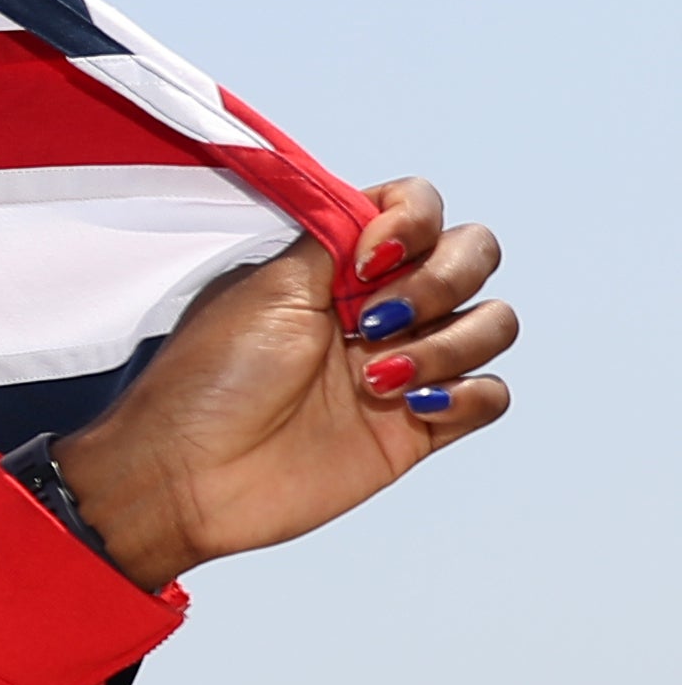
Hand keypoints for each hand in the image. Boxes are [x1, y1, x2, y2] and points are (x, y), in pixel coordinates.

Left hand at [52, 178, 514, 587]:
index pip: (419, 209)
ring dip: (448, 343)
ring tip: (375, 380)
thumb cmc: (208, 379)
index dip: (415, 220)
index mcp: (339, 265)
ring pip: (493, 323)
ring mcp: (405, 364)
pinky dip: (467, 395)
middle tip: (368, 323)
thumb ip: (335, 240)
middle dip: (441, 280)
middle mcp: (380, 306)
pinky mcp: (418, 427)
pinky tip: (414, 407)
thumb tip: (382, 211)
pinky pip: (490, 394)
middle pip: (474, 256)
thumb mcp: (267, 287)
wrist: (190, 475)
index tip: (366, 262)